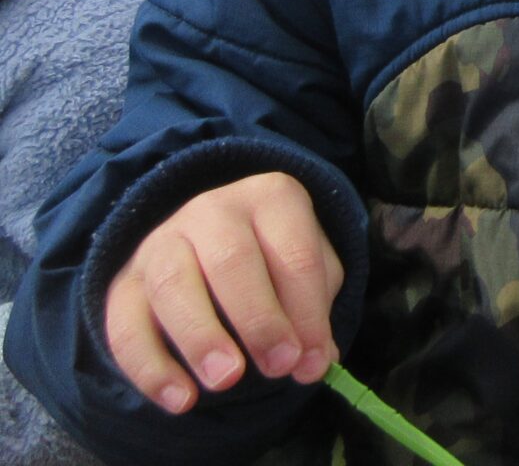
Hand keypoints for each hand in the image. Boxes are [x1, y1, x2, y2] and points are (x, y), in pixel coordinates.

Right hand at [104, 172, 342, 414]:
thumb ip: (315, 310)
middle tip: (277, 369)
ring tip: (227, 381)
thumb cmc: (275, 260)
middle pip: (231, 261)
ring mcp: (162, 241)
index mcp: (271, 197)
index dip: (306, 313)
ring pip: (172, 285)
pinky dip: (150, 368)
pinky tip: (181, 400)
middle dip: (258, 320)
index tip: (312, 362)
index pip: (294, 254)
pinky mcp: (123, 282)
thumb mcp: (310, 270)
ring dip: (201, 339)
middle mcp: (213, 210)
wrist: (210, 243)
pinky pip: (125, 324)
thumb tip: (314, 361)